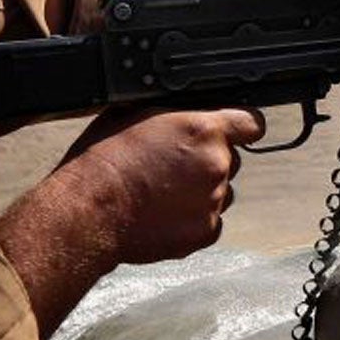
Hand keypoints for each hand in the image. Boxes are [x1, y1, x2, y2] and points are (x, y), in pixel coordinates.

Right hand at [0, 106, 265, 332]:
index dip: (242, 127)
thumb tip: (178, 108)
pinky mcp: (204, 232)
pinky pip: (209, 222)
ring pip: (220, 192)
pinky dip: (191, 219)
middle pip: (230, 159)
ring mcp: (214, 201)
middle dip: (208, 162)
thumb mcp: (131, 114)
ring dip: (200, 192)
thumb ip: (170, 111)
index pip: (251, 123)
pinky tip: (162, 215)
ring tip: (161, 193)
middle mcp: (216, 164)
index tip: (235, 133)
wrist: (88, 212)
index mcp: (204, 129)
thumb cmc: (102, 160)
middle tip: (172, 167)